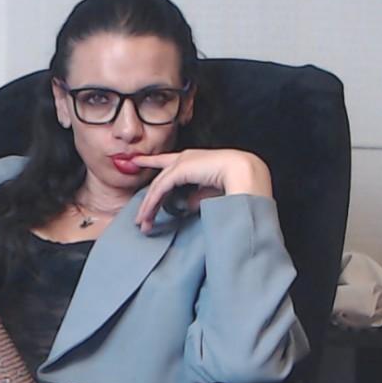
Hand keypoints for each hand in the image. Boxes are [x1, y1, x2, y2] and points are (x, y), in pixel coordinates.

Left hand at [130, 149, 271, 231]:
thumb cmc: (236, 180)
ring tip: (143, 224)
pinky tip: (147, 216)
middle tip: (141, 218)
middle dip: (148, 200)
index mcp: (195, 159)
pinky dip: (152, 204)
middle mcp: (185, 158)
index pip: (168, 161)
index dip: (151, 161)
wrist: (244, 173)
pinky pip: (160, 189)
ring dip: (149, 207)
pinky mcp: (179, 170)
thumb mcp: (211, 191)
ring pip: (157, 186)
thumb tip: (187, 205)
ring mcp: (181, 163)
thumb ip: (197, 196)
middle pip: (160, 179)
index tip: (137, 161)